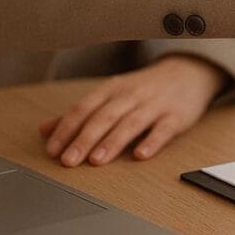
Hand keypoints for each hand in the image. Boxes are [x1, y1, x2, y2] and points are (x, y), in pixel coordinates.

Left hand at [38, 55, 227, 165]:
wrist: (188, 72)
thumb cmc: (144, 89)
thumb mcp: (111, 95)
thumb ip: (80, 114)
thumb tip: (45, 130)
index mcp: (111, 89)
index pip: (84, 109)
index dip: (66, 129)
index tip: (52, 149)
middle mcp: (131, 95)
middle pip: (104, 117)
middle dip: (84, 139)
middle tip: (68, 161)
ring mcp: (154, 105)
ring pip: (130, 123)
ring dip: (112, 142)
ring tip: (96, 160)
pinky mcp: (176, 116)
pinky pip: (163, 129)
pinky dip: (152, 142)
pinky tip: (140, 154)